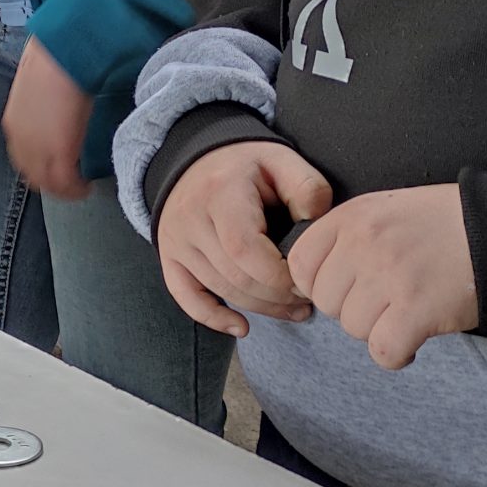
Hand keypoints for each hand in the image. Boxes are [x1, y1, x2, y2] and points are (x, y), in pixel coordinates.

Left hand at [2, 37, 92, 199]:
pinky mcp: (59, 151)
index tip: (55, 168)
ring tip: (79, 187)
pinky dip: (76, 189)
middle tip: (69, 183)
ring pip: (48, 184)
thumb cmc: (54, 60)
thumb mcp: (37, 89)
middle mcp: (20, 140)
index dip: (39, 169)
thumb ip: (39, 107)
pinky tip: (86, 186)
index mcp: (13, 125)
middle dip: (51, 183)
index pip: (22, 160)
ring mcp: (38, 148)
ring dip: (64, 189)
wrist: (63, 53)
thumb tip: (52, 109)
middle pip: (32, 177)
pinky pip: (66, 183)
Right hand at [154, 140, 330, 338]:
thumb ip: (307, 189)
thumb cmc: (247, 165)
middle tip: (307, 300)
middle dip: (278, 297)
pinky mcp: (169, 257)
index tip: (308, 279)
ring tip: (293, 310)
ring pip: (220, 289)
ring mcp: (175, 241)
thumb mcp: (281, 160)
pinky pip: (186, 297)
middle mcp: (190, 219)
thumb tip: (317, 230)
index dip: (281, 275)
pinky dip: (213, 318)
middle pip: (236, 276)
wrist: (195, 159)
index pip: (246, 250)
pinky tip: (241, 327)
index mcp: (220, 193)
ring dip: (261, 308)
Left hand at [286, 183, 476, 370]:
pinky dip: (397, 354)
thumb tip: (311, 281)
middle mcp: (364, 244)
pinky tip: (412, 339)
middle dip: (353, 308)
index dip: (318, 284)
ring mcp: (390, 276)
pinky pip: (383, 351)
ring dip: (377, 330)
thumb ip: (347, 237)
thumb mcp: (385, 210)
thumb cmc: (443, 223)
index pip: (299, 264)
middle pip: (327, 302)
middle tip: (385, 301)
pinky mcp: (418, 309)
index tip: (345, 289)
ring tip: (405, 313)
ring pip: (353, 328)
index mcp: (352, 217)